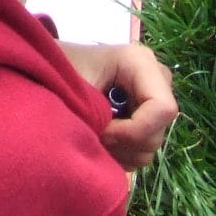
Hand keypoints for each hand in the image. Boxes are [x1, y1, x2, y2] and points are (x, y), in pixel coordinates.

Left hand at [59, 41, 178, 169]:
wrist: (51, 69)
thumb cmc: (59, 72)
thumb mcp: (74, 89)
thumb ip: (95, 114)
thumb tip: (110, 142)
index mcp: (140, 62)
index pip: (163, 108)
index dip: (135, 131)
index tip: (103, 133)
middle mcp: (155, 79)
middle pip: (157, 131)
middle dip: (124, 143)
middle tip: (94, 135)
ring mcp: (152, 100)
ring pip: (150, 146)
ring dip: (121, 151)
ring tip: (95, 135)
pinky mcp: (146, 118)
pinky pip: (142, 150)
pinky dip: (121, 154)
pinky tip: (101, 138)